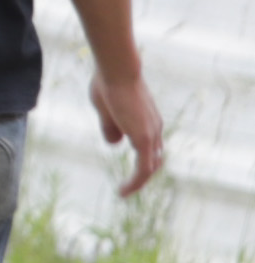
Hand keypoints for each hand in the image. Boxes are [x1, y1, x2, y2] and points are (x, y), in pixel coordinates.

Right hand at [96, 66, 167, 197]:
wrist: (117, 71)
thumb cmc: (109, 83)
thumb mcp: (106, 109)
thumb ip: (111, 127)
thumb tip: (115, 145)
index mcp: (148, 121)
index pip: (151, 146)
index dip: (142, 159)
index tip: (129, 168)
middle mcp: (155, 129)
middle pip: (155, 159)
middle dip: (143, 175)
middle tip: (128, 186)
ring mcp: (151, 135)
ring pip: (150, 167)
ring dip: (138, 182)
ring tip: (123, 192)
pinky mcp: (144, 140)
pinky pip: (143, 169)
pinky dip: (135, 182)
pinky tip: (122, 190)